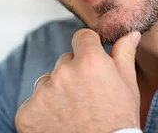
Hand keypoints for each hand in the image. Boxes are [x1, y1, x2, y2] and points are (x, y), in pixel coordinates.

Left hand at [16, 29, 141, 132]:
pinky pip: (33, 103)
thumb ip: (124, 55)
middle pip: (65, 61)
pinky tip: (59, 122)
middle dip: (74, 72)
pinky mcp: (27, 113)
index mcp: (90, 61)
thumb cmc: (119, 120)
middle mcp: (63, 72)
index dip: (89, 48)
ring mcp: (42, 93)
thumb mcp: (128, 85)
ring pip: (49, 82)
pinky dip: (43, 111)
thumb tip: (131, 34)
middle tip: (88, 95)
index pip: (82, 37)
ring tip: (74, 112)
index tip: (92, 62)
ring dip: (58, 91)